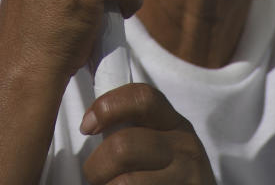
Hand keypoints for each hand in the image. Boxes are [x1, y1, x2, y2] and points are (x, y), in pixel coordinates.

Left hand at [81, 84, 215, 183]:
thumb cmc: (169, 176)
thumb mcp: (162, 146)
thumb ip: (136, 131)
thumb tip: (90, 123)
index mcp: (174, 123)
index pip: (141, 97)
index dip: (107, 106)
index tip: (86, 126)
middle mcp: (184, 145)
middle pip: (124, 144)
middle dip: (96, 165)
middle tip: (94, 176)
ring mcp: (188, 174)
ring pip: (126, 181)